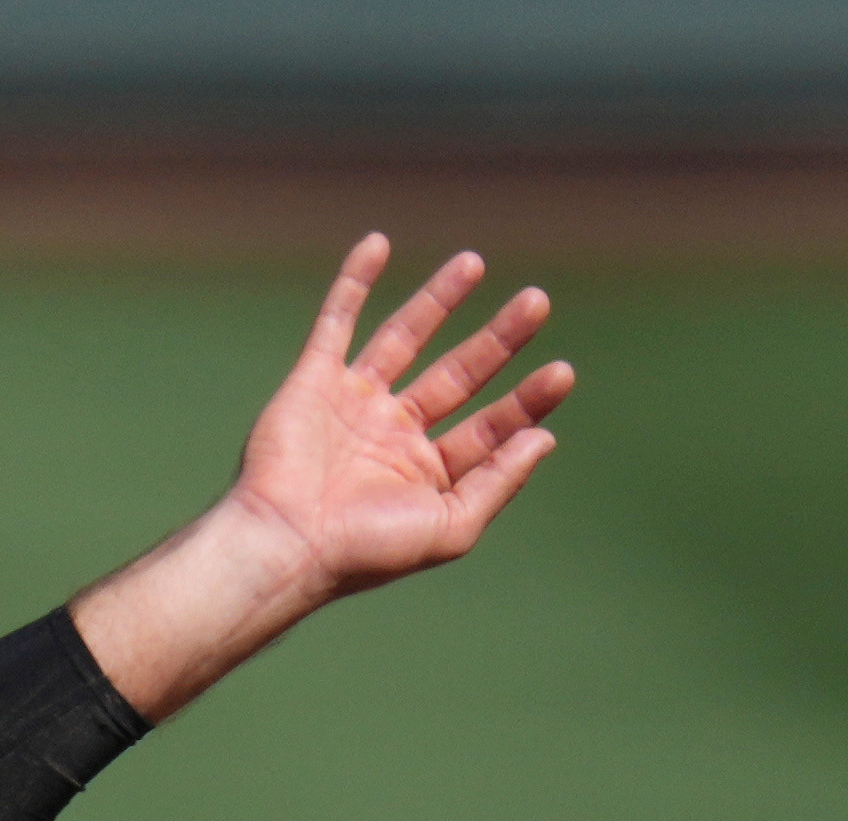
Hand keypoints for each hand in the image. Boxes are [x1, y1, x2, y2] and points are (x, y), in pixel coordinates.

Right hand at [72, 238, 576, 720]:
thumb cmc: (366, 551)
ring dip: (439, 299)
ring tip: (475, 261)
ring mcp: (354, 404)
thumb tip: (545, 439)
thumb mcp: (451, 526)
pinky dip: (354, 282)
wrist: (285, 543)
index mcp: (427, 474)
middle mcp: (393, 435)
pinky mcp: (313, 382)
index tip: (562, 372)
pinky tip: (377, 243)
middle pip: (458, 374)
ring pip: (404, 337)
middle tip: (537, 302)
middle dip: (499, 340)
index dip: (527, 400)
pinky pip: (336, 321)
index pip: (489, 427)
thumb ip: (499, 481)